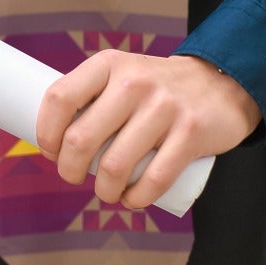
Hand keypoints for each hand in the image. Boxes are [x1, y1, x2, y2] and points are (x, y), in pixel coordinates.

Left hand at [34, 51, 261, 210]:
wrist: (219, 83)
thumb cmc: (156, 87)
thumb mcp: (122, 73)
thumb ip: (93, 95)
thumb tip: (55, 135)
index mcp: (108, 64)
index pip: (60, 97)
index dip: (46, 131)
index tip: (50, 150)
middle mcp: (132, 81)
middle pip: (81, 138)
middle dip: (68, 169)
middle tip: (72, 176)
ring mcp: (163, 107)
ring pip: (115, 166)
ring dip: (103, 191)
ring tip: (105, 192)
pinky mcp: (190, 134)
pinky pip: (154, 180)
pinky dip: (136, 199)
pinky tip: (131, 200)